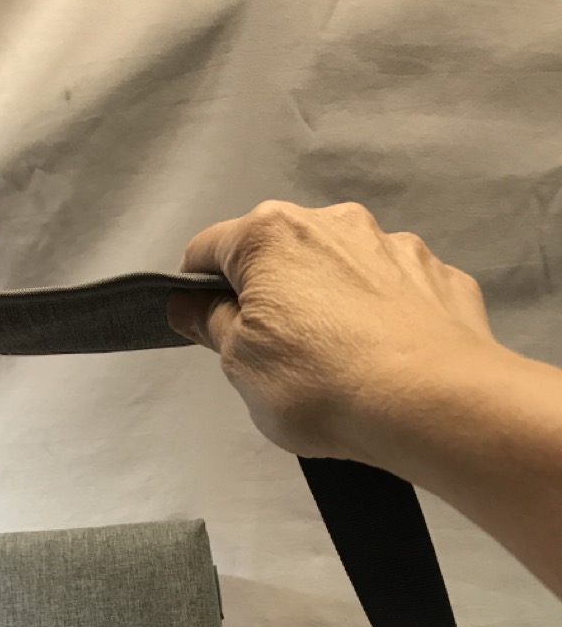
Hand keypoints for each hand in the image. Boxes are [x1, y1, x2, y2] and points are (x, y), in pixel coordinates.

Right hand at [166, 200, 500, 460]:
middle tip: (270, 357)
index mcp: (270, 236)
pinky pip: (391, 289)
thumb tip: (191, 305)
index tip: (201, 326)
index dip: (196, 290)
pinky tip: (380, 359)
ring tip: (334, 364)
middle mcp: (332, 223)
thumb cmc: (326, 382)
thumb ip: (211, 325)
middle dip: (268, 296)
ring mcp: (391, 246)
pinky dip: (378, 315)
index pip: (208, 250)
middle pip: (278, 255)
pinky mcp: (435, 276)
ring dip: (326, 302)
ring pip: (338, 269)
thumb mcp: (240, 364)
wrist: (432, 402)